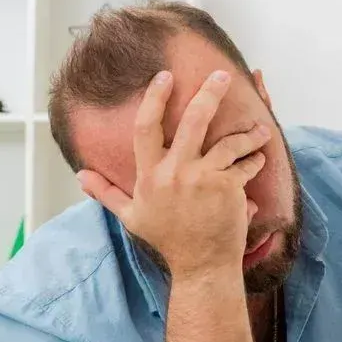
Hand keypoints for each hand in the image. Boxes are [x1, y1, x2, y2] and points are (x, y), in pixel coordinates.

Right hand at [77, 69, 270, 279]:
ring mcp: (203, 178)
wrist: (201, 265)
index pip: (146, 127)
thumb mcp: (131, 216)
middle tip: (221, 76)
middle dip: (209, 94)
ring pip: (227, 142)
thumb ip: (106, 192)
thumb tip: (80, 176)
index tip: (165, 76)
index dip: (154, 98)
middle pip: (192, 121)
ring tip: (261, 129)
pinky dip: (253, 160)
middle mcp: (175, 172)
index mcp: (150, 175)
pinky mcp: (227, 188)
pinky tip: (259, 158)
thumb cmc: (168, 240)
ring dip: (248, 134)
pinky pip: (243, 164)